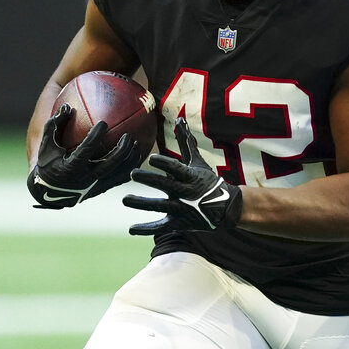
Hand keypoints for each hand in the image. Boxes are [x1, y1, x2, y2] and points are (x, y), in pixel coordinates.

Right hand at [27, 103, 144, 208]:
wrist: (50, 192)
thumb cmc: (48, 162)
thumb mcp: (46, 144)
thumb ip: (55, 125)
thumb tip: (67, 106)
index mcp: (70, 168)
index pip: (85, 151)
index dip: (95, 137)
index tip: (103, 123)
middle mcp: (84, 179)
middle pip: (109, 164)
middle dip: (121, 150)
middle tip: (128, 135)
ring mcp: (95, 186)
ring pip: (118, 173)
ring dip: (130, 159)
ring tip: (137, 144)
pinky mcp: (102, 189)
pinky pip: (121, 179)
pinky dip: (131, 167)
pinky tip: (138, 154)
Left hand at [123, 117, 242, 234]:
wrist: (223, 207)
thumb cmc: (206, 180)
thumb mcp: (197, 161)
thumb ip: (186, 142)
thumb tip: (179, 119)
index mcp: (189, 176)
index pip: (176, 168)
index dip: (165, 164)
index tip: (151, 158)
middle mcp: (185, 192)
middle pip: (166, 185)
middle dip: (150, 180)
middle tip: (132, 174)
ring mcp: (181, 209)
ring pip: (160, 206)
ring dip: (142, 203)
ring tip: (125, 199)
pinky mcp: (178, 223)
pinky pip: (161, 227)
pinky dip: (146, 229)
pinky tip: (131, 229)